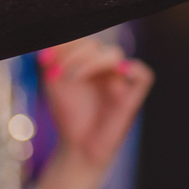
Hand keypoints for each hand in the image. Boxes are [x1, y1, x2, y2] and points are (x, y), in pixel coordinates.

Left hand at [38, 39, 153, 168]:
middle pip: (97, 46)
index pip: (83, 41)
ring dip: (92, 62)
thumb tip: (50, 43)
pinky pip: (144, 75)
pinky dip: (133, 69)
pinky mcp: (133, 97)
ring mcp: (122, 80)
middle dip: (75, 56)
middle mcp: (108, 66)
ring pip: (115, 55)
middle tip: (58, 73)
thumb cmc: (69, 113)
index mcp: (91, 59)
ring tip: (73, 78)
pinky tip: (119, 72)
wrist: (78, 146)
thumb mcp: (54, 83)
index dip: (66, 46)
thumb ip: (52, 59)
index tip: (44, 60)